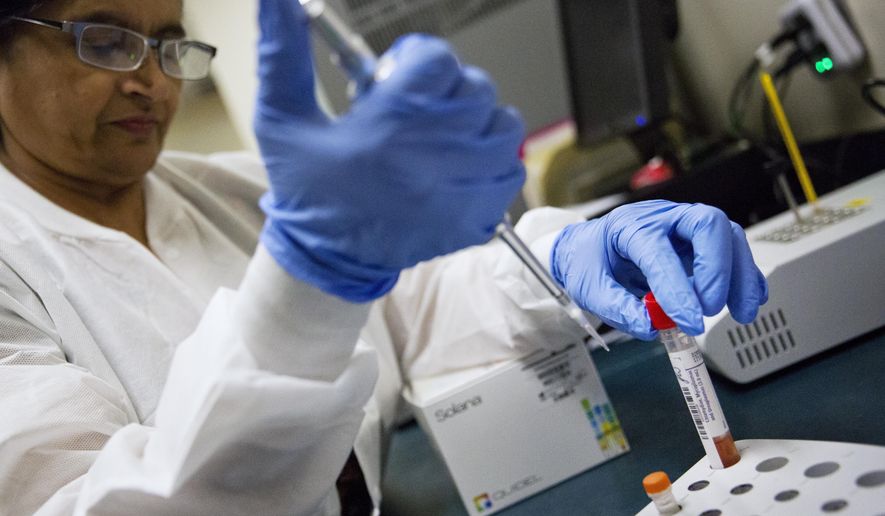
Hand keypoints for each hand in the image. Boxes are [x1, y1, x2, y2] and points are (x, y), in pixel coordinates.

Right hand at [255, 0, 525, 301]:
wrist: (331, 257)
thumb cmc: (310, 191)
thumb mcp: (284, 121)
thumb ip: (282, 57)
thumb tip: (276, 2)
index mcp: (393, 124)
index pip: (438, 58)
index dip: (416, 59)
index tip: (398, 75)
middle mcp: (438, 153)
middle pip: (474, 87)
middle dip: (445, 89)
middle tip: (414, 110)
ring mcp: (466, 187)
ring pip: (502, 123)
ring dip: (476, 122)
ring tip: (440, 136)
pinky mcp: (481, 214)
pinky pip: (511, 167)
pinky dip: (491, 161)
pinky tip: (456, 168)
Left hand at [551, 200, 767, 339]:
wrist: (591, 247)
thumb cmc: (590, 260)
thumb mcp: (589, 287)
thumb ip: (617, 308)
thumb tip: (652, 326)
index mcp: (629, 225)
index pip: (659, 251)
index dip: (676, 288)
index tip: (688, 321)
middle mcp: (663, 218)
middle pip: (706, 224)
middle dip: (716, 269)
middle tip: (709, 308)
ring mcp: (685, 227)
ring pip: (727, 235)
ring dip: (739, 275)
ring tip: (740, 313)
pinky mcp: (700, 242)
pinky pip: (733, 249)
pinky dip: (746, 275)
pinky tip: (750, 299)